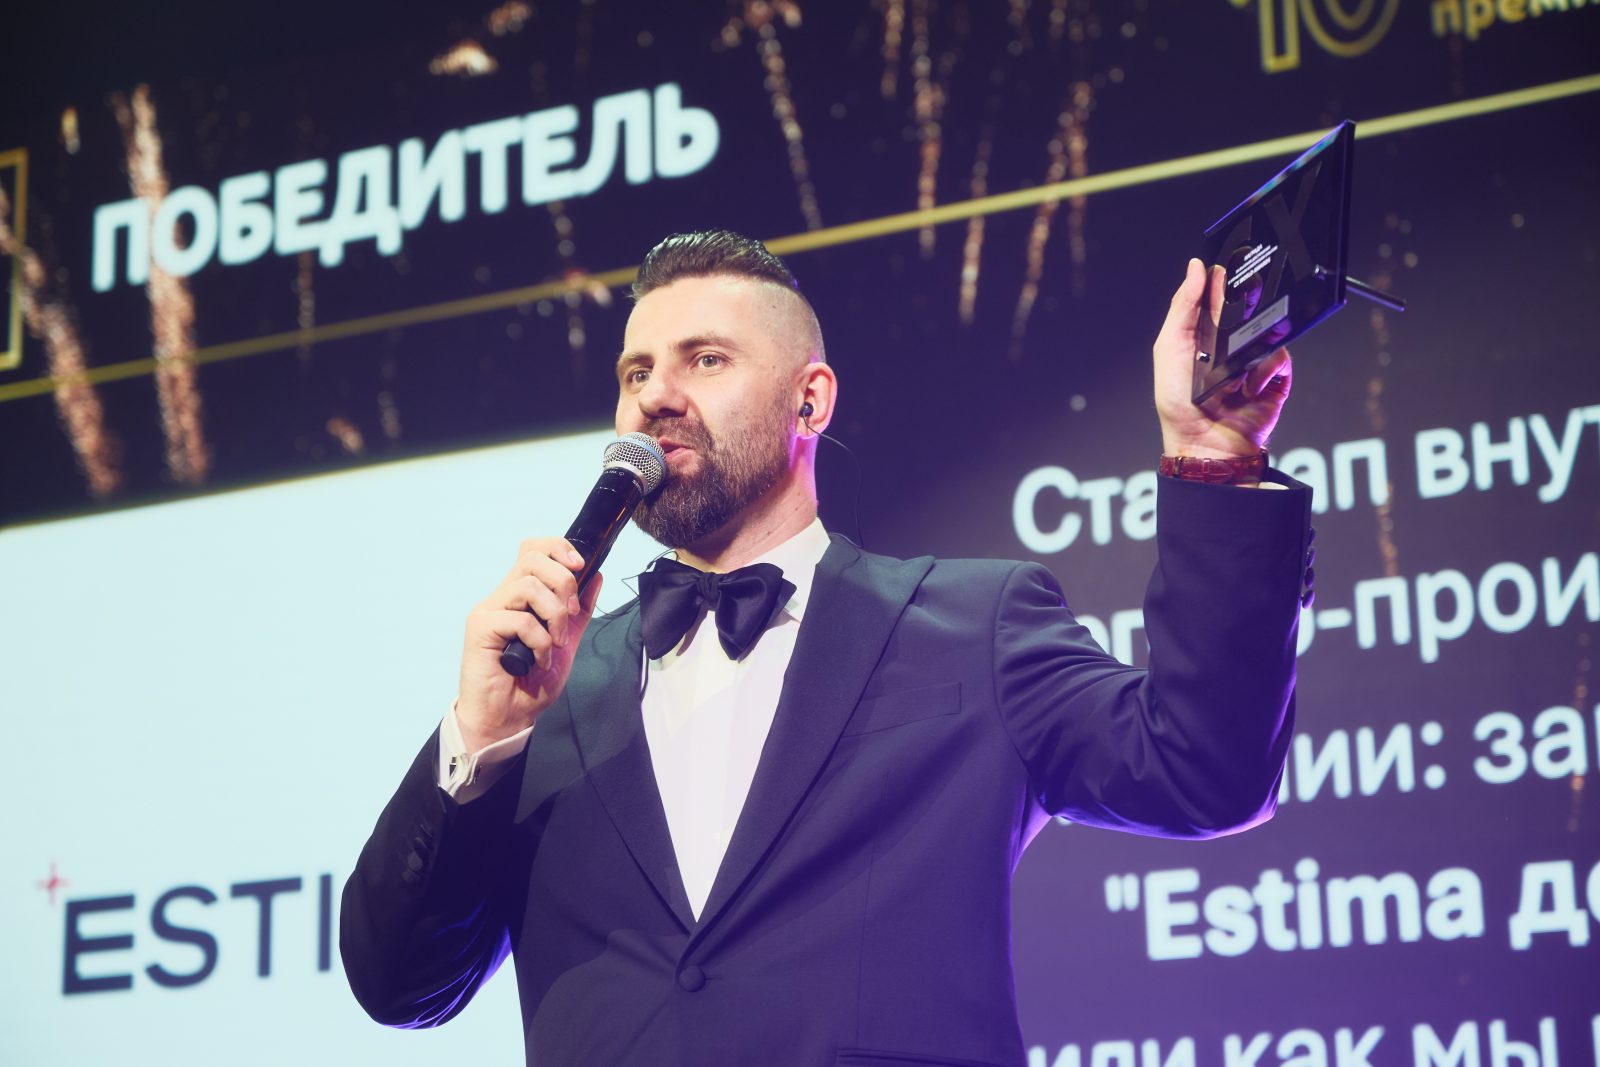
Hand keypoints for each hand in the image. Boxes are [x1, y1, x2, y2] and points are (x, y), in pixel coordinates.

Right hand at [457, 538, 603, 750]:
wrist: (508, 718)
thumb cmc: (531, 683)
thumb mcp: (565, 642)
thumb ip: (579, 611)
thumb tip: (596, 576)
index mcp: (521, 596)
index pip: (533, 550)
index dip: (559, 548)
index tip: (581, 566)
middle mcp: (502, 597)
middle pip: (532, 558)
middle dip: (563, 582)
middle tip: (571, 613)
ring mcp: (489, 610)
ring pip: (528, 585)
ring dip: (555, 615)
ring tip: (555, 643)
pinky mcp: (480, 628)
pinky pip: (520, 620)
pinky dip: (539, 641)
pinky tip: (538, 660)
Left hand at [1153, 258, 1291, 458]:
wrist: (1205, 444)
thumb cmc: (1179, 403)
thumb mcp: (1170, 348)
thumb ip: (1183, 307)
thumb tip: (1196, 268)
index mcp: (1201, 335)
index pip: (1215, 296)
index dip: (1220, 281)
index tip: (1224, 268)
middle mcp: (1228, 345)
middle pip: (1245, 309)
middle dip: (1244, 306)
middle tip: (1241, 307)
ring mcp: (1253, 360)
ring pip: (1267, 330)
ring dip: (1252, 345)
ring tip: (1235, 369)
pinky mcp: (1274, 379)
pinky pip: (1281, 358)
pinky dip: (1266, 370)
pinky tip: (1250, 386)